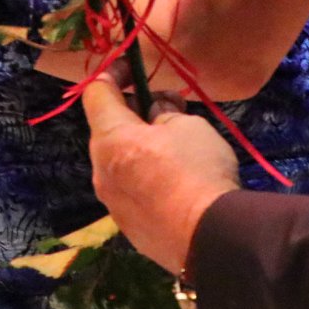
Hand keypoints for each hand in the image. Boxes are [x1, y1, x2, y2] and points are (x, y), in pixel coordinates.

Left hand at [83, 79, 240, 272]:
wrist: (211, 240)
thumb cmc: (197, 170)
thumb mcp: (188, 126)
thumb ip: (165, 113)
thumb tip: (157, 113)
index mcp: (110, 140)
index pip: (96, 92)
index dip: (114, 73)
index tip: (134, 67)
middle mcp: (101, 172)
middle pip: (107, 129)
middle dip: (133, 113)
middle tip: (168, 110)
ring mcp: (113, 204)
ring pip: (119, 162)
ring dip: (140, 147)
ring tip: (177, 148)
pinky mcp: (129, 228)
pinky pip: (132, 190)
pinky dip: (147, 177)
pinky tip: (176, 182)